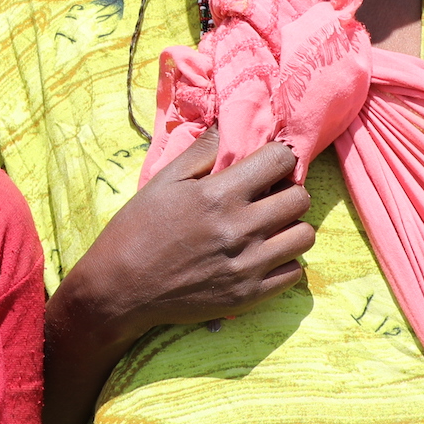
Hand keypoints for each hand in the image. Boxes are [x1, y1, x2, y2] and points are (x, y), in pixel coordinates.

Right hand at [41, 133, 315, 423]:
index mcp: (218, 195)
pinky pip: (293, 274)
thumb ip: (200, 153)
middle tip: (269, 198)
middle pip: (300, 199)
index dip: (277, 158)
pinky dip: (283, 262)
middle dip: (288, 192)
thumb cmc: (135, 230)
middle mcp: (239, 228)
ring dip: (290, 228)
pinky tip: (261, 257)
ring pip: (304, 236)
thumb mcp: (162, 182)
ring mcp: (247, 265)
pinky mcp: (248, 295)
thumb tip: (225, 128)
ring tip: (269, 228)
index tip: (266, 167)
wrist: (119, 289)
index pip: (281, 160)